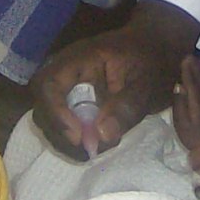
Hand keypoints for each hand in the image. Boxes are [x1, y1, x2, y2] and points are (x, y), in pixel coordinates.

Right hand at [29, 2, 195, 157]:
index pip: (49, 83)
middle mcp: (65, 70)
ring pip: (47, 117)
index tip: (78, 137)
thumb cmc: (154, 59)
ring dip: (65, 140)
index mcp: (81, 58)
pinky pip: (61, 121)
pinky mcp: (72, 99)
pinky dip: (73, 138)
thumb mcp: (149, 83)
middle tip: (89, 151)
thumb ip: (128, 107)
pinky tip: (95, 144)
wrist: (157, 48)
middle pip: (42, 104)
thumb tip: (101, 137)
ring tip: (95, 149)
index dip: (56, 113)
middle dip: (60, 133)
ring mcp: (66, 85)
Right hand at [169, 58, 199, 149]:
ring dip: (196, 73)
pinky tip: (195, 82)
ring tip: (190, 64)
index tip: (185, 56)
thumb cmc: (195, 137)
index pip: (191, 81)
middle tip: (188, 55)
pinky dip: (198, 82)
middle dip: (193, 68)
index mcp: (196, 101)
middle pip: (198, 80)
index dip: (187, 69)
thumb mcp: (182, 123)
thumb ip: (179, 104)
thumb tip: (178, 87)